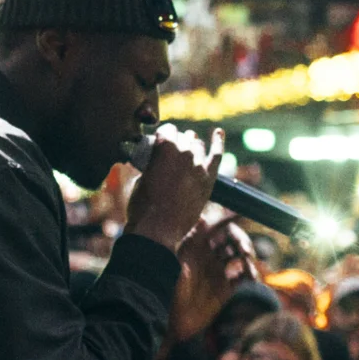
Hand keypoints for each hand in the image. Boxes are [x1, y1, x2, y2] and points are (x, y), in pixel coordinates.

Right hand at [124, 125, 224, 252]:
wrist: (157, 230)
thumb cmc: (143, 205)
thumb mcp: (140, 178)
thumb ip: (151, 164)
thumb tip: (155, 162)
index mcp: (164, 147)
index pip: (167, 130)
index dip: (162, 135)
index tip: (159, 141)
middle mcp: (184, 152)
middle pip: (183, 137)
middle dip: (176, 141)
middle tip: (169, 153)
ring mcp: (198, 166)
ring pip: (197, 145)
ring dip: (190, 145)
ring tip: (185, 151)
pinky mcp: (208, 179)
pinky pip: (217, 155)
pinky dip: (218, 142)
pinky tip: (218, 133)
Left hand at [167, 215, 256, 344]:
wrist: (169, 319)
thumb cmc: (167, 288)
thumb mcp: (179, 261)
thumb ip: (192, 242)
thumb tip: (204, 218)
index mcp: (196, 245)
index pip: (216, 227)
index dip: (229, 220)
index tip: (241, 215)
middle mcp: (209, 256)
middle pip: (231, 240)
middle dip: (241, 241)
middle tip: (245, 250)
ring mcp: (218, 272)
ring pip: (239, 258)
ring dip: (248, 260)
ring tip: (249, 268)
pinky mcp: (225, 289)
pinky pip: (242, 278)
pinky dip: (250, 276)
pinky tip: (252, 279)